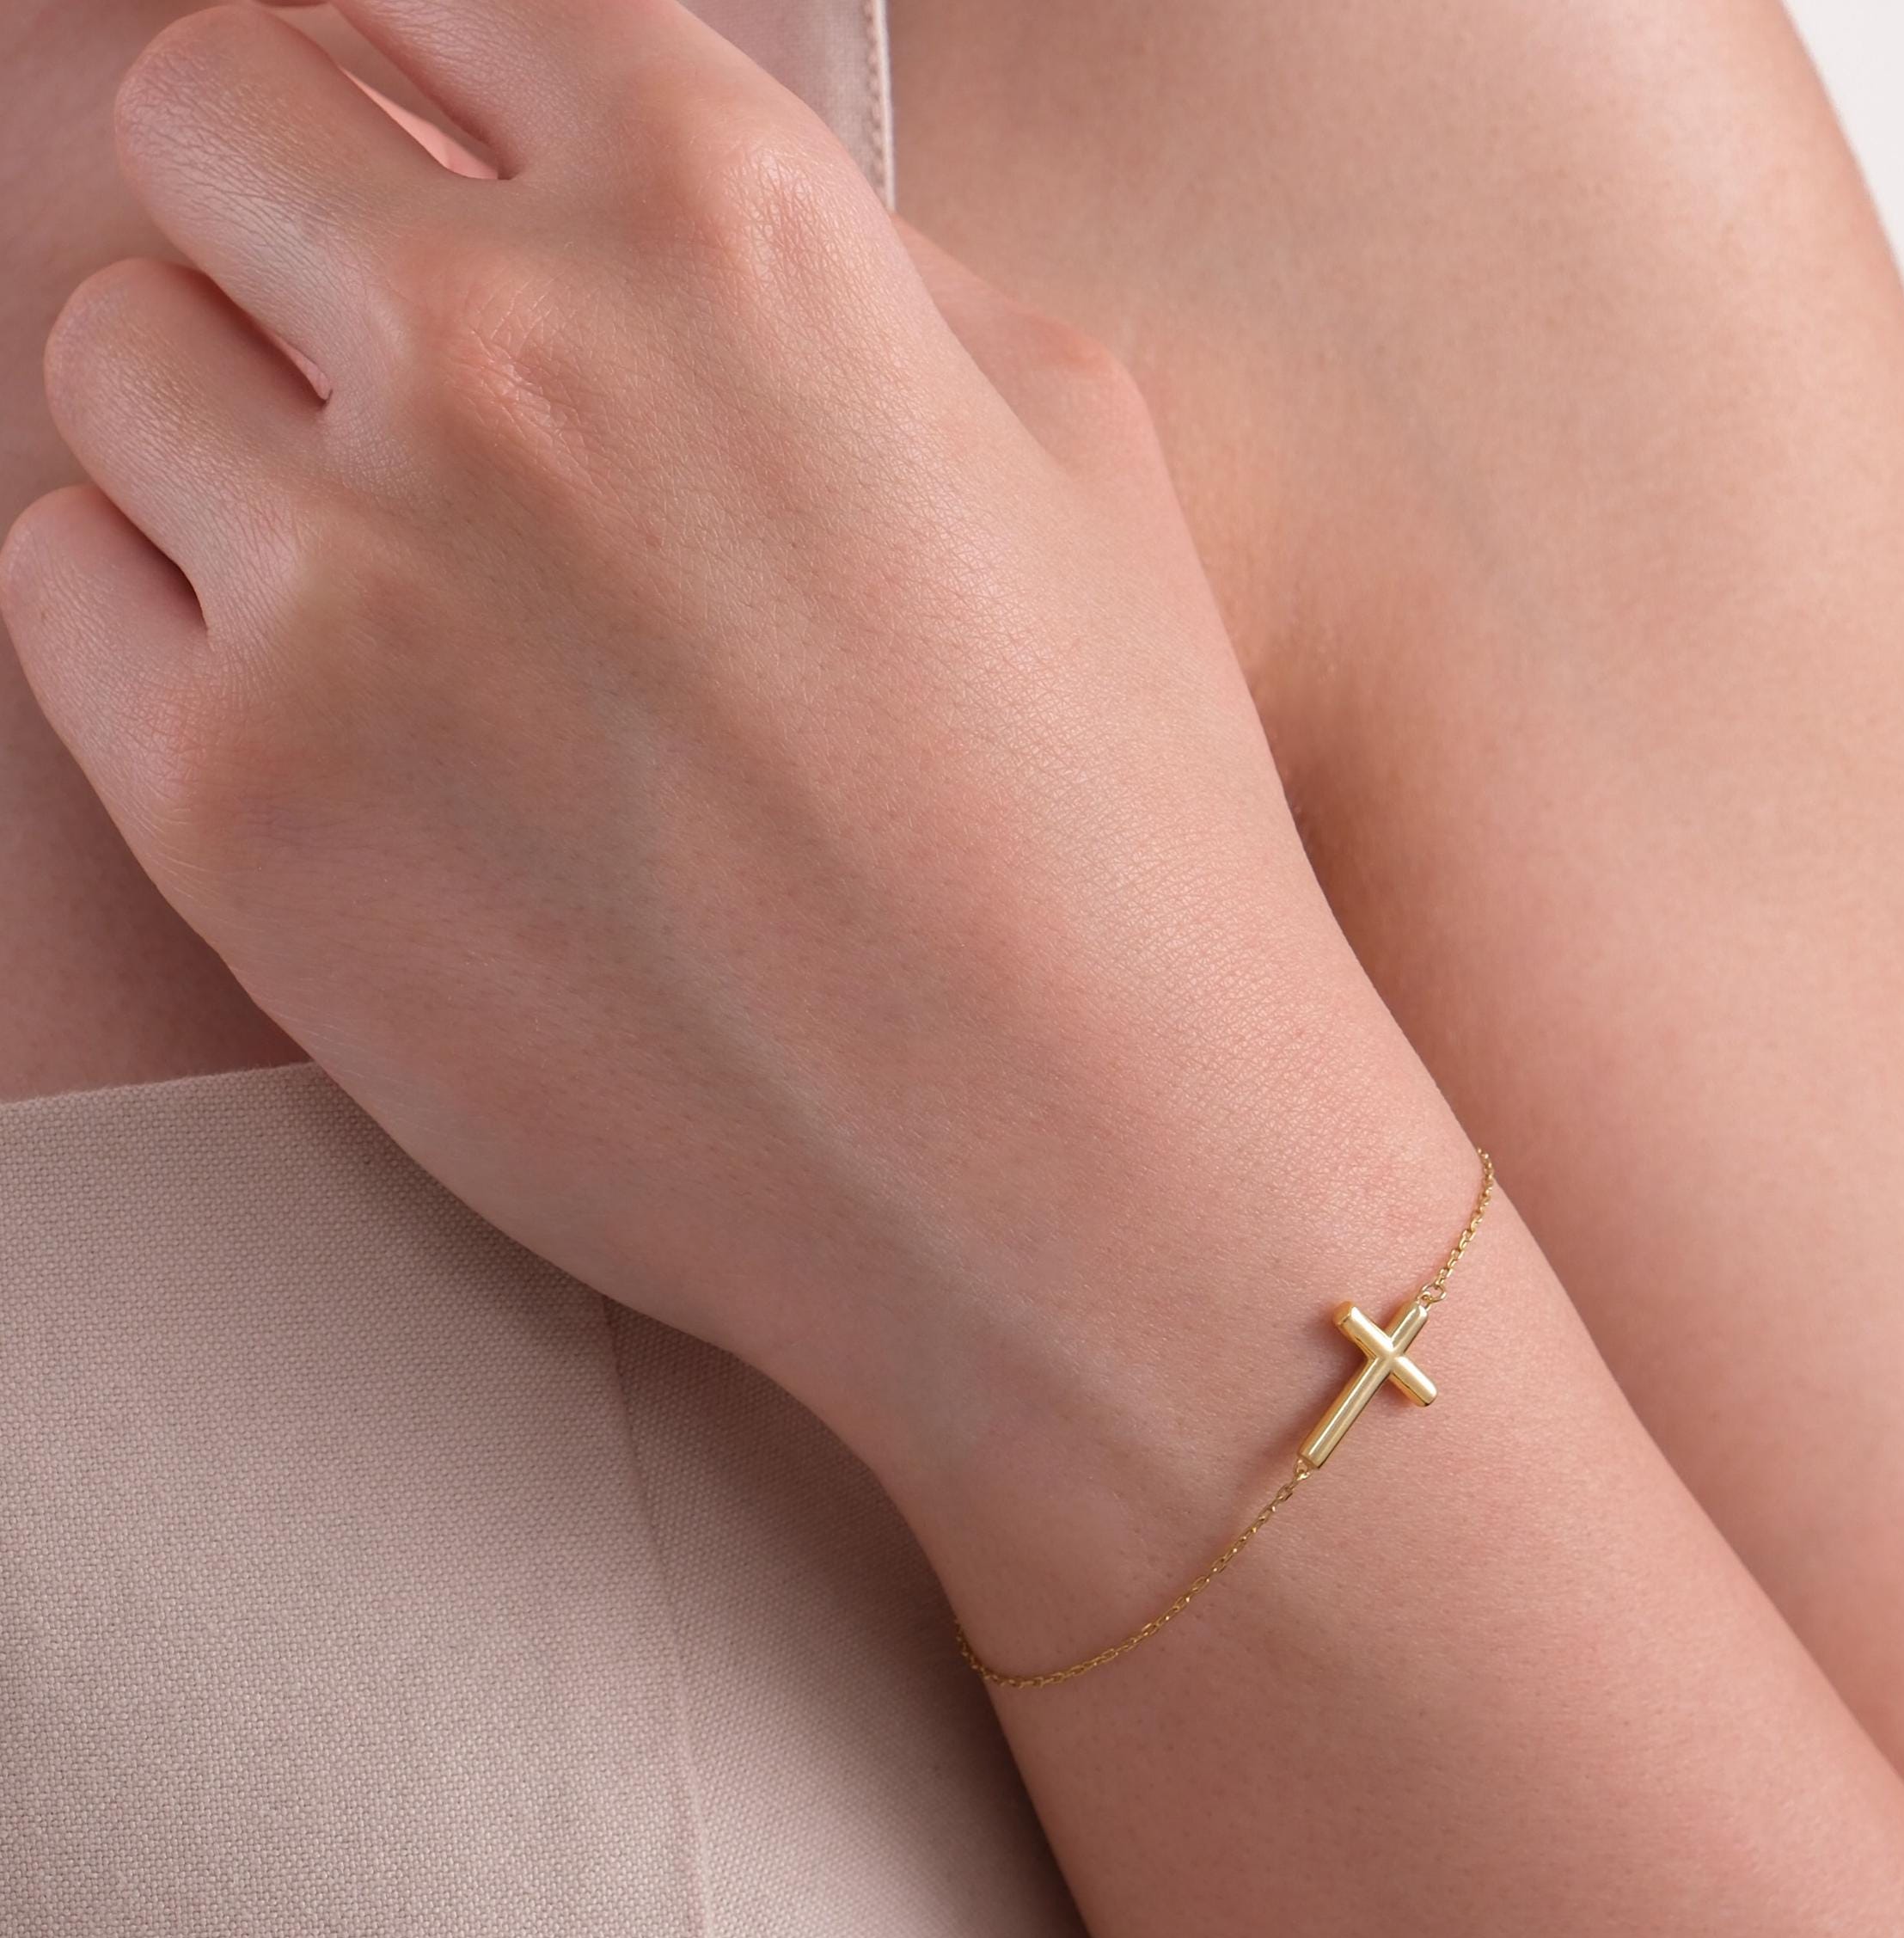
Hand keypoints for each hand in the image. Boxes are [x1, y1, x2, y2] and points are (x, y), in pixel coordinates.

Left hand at [0, 0, 1459, 1527]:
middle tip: (392, 382)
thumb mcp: (1071, 459)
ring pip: (114, 358)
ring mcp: (345, 579)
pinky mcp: (234, 804)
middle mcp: (502, 352)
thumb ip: (843, 270)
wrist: (1080, 1183)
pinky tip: (345, 731)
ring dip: (230, 439)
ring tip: (401, 597)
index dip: (420, 75)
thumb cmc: (1120, 842)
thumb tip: (645, 202)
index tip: (411, 148)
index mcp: (728, 222)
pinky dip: (170, 628)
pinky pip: (65, 591)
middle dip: (292, 226)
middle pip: (214, 123)